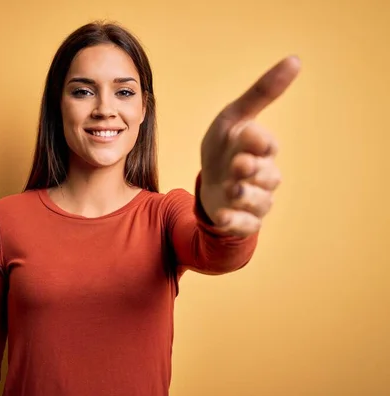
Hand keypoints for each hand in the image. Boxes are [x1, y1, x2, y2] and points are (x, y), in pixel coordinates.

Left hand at [199, 56, 300, 236]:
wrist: (209, 180)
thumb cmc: (224, 146)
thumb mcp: (234, 116)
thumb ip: (261, 93)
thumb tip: (296, 60)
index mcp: (262, 149)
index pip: (267, 145)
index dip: (258, 142)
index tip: (246, 136)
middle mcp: (265, 175)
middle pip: (267, 176)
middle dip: (251, 170)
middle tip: (238, 165)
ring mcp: (257, 200)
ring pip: (259, 201)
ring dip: (243, 195)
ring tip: (229, 189)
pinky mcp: (244, 220)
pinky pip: (246, 225)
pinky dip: (234, 221)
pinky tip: (221, 216)